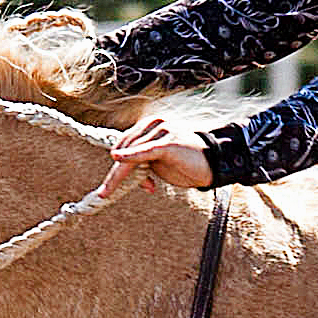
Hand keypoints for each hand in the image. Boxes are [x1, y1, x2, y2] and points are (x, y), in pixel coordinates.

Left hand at [96, 117, 216, 202]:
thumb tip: (126, 172)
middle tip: (105, 192)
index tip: (108, 187)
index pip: (124, 144)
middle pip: (125, 148)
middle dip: (116, 174)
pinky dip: (131, 156)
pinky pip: (146, 150)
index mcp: (148, 126)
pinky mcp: (168, 143)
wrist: (212, 165)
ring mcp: (161, 132)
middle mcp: (153, 125)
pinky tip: (117, 158)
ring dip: (122, 174)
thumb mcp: (157, 164)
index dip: (117, 167)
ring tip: (112, 190)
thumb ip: (141, 164)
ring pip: (132, 152)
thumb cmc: (185, 163)